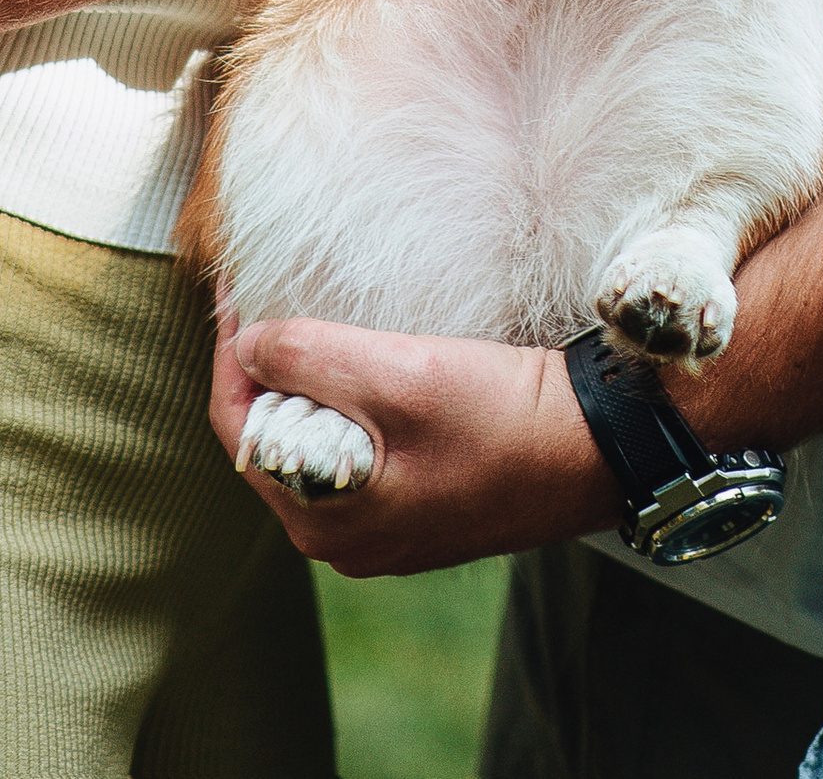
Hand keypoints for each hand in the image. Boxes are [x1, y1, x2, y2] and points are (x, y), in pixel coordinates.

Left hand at [212, 309, 613, 575]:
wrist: (593, 452)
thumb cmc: (500, 420)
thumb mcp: (398, 374)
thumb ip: (309, 357)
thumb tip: (249, 341)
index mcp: (324, 520)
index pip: (238, 428)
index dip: (229, 350)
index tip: (235, 284)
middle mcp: (342, 537)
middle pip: (270, 438)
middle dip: (262, 365)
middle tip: (265, 292)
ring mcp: (380, 526)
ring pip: (310, 441)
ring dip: (303, 380)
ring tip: (306, 314)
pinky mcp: (415, 504)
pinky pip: (351, 449)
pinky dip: (342, 400)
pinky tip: (359, 359)